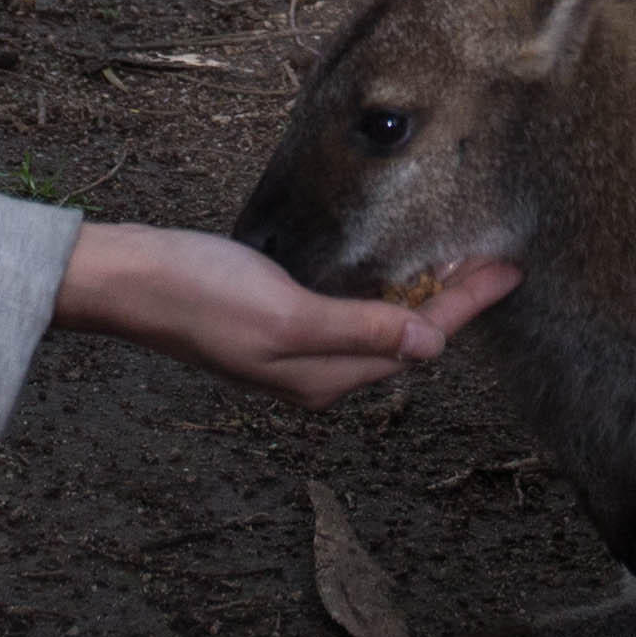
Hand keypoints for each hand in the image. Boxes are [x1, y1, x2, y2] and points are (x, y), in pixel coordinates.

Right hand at [50, 222, 520, 407]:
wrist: (127, 280)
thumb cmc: (199, 294)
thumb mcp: (286, 314)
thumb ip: (359, 331)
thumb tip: (429, 346)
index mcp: (323, 378)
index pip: (415, 341)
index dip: (465, 304)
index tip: (508, 270)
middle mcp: (315, 372)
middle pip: (403, 337)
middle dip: (452, 302)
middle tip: (496, 258)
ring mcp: (293, 347)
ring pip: (378, 325)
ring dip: (419, 295)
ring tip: (459, 259)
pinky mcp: (275, 319)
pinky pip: (347, 310)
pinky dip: (379, 288)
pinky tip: (388, 267)